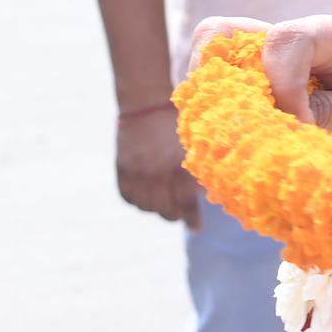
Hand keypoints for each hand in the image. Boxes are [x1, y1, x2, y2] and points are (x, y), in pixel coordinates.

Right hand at [114, 105, 198, 225]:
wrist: (147, 102)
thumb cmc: (178, 121)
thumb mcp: (196, 143)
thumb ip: (201, 168)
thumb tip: (208, 192)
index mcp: (180, 168)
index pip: (187, 205)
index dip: (192, 219)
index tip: (196, 228)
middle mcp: (158, 174)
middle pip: (166, 211)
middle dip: (175, 215)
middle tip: (179, 213)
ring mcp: (138, 173)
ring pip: (146, 207)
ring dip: (156, 209)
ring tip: (163, 203)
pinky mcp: (123, 168)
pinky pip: (127, 197)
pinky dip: (137, 201)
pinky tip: (146, 196)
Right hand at [219, 13, 331, 176]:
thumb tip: (276, 125)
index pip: (282, 40)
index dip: (281, 85)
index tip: (307, 129)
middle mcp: (308, 52)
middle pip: (226, 40)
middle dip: (224, 87)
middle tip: (246, 135)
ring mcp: (291, 83)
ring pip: (224, 81)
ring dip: (227, 118)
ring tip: (248, 157)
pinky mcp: (287, 116)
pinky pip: (240, 119)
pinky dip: (237, 142)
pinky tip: (254, 170)